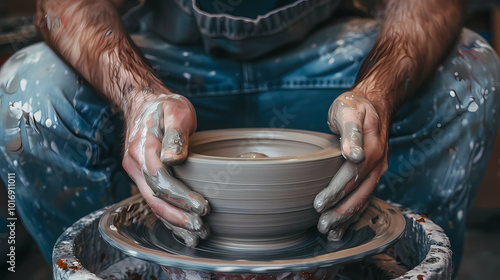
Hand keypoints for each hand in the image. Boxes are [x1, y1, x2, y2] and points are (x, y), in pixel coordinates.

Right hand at [121, 87, 209, 246]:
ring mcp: (137, 172)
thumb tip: (173, 159)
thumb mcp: (176, 111)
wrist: (144, 103)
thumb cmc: (164, 106)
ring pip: (153, 204)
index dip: (181, 196)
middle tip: (201, 228)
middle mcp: (135, 164)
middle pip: (155, 198)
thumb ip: (175, 135)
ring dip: (174, 222)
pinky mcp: (143, 177)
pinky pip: (154, 200)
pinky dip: (169, 216)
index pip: (161, 180)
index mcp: (142, 148)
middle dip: (178, 217)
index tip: (203, 206)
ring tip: (196, 235)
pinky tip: (182, 229)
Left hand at [314, 91, 388, 240]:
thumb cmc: (354, 107)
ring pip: (363, 199)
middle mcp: (378, 162)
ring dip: (347, 218)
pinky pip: (365, 197)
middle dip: (340, 212)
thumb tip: (353, 155)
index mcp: (371, 147)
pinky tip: (343, 228)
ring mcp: (378, 170)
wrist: (374, 105)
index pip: (351, 174)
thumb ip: (350, 132)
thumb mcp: (348, 111)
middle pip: (359, 192)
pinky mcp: (375, 175)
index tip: (318, 204)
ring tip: (330, 233)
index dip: (335, 191)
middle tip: (321, 225)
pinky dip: (354, 215)